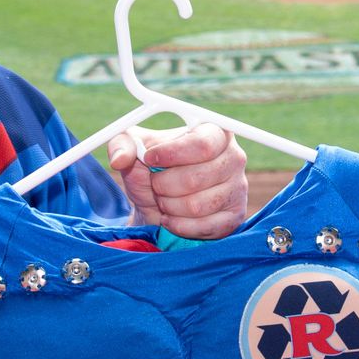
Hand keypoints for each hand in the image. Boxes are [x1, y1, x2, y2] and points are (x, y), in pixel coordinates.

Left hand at [107, 122, 248, 239]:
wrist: (157, 203)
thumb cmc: (150, 170)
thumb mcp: (132, 150)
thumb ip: (121, 146)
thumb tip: (120, 159)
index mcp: (213, 132)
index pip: (202, 144)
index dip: (172, 154)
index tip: (149, 159)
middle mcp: (233, 157)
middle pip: (197, 177)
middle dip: (164, 185)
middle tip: (155, 185)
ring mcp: (238, 188)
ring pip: (198, 205)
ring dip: (169, 206)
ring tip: (163, 200)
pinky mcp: (235, 215)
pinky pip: (205, 226)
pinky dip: (179, 225)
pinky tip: (171, 218)